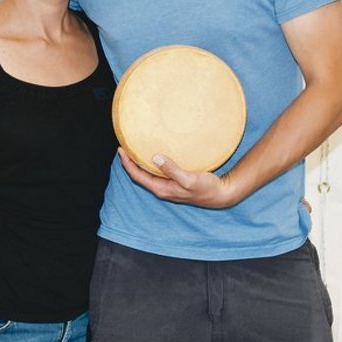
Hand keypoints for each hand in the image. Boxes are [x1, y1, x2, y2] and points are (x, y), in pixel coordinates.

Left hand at [118, 148, 239, 208]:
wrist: (220, 194)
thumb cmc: (206, 188)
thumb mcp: (189, 179)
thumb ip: (172, 169)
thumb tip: (155, 158)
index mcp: (162, 189)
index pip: (138, 176)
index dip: (127, 164)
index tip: (121, 150)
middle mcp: (162, 188)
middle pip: (139, 175)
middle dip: (130, 162)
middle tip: (124, 146)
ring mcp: (168, 186)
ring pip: (148, 174)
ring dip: (140, 162)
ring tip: (135, 149)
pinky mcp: (175, 182)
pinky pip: (157, 172)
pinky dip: (151, 163)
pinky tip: (154, 155)